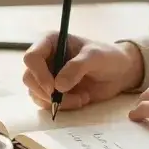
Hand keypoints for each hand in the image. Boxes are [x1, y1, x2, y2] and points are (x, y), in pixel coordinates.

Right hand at [23, 35, 143, 110]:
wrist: (120, 72)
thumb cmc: (108, 56)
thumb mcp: (95, 57)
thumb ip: (77, 67)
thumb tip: (57, 86)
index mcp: (51, 42)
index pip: (32, 57)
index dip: (38, 74)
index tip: (53, 88)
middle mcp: (45, 58)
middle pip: (29, 78)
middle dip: (46, 92)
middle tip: (66, 98)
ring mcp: (48, 76)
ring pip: (36, 93)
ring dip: (57, 101)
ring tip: (81, 98)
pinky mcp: (54, 92)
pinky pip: (46, 103)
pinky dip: (62, 106)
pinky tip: (81, 100)